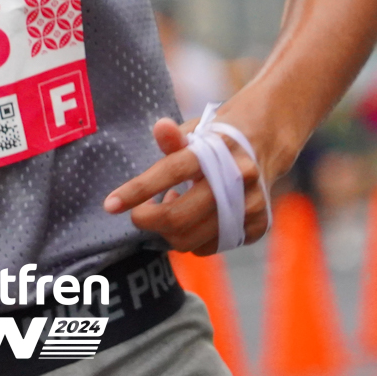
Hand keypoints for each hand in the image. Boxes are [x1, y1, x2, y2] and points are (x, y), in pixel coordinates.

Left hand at [101, 116, 269, 254]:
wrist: (266, 142)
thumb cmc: (217, 138)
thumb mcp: (195, 129)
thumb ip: (174, 138)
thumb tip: (159, 127)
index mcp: (218, 148)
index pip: (171, 172)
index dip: (137, 190)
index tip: (110, 205)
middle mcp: (239, 178)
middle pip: (179, 217)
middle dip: (148, 220)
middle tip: (139, 214)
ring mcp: (252, 204)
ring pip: (192, 239)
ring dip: (169, 231)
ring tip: (171, 207)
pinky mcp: (259, 224)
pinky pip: (211, 247)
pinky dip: (193, 240)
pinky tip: (194, 218)